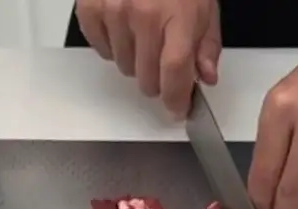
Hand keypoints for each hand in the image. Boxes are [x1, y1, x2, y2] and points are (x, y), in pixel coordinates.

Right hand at [76, 0, 220, 117]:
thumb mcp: (204, 4)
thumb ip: (206, 44)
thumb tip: (205, 77)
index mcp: (177, 16)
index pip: (174, 74)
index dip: (176, 99)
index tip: (177, 109)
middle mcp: (143, 15)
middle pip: (147, 79)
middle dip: (157, 79)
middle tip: (162, 61)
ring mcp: (114, 11)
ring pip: (124, 68)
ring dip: (135, 60)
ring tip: (143, 34)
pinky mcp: (91, 7)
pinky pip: (100, 50)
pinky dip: (112, 46)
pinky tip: (123, 28)